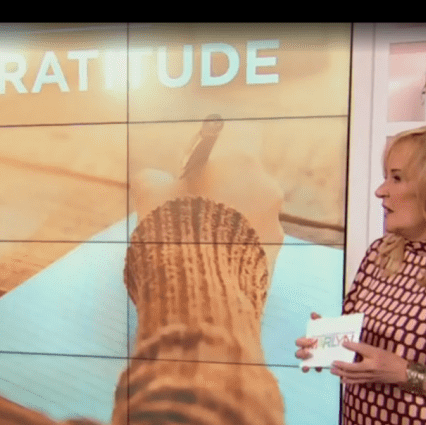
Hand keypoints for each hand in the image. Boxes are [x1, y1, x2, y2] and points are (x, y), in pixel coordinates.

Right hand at [131, 120, 285, 271]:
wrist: (199, 290)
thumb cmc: (173, 233)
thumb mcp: (150, 195)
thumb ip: (155, 177)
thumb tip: (156, 178)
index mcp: (240, 162)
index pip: (243, 134)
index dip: (218, 146)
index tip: (198, 164)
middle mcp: (266, 188)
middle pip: (246, 177)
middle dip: (222, 188)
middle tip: (192, 207)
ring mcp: (275, 223)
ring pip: (252, 210)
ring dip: (230, 219)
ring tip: (199, 240)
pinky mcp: (275, 255)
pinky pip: (255, 240)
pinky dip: (237, 245)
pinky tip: (212, 260)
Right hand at [295, 313, 322, 372]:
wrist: (339, 338)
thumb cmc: (328, 331)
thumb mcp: (324, 324)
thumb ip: (319, 319)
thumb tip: (313, 314)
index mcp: (306, 341)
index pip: (299, 342)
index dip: (303, 342)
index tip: (312, 341)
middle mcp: (307, 349)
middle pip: (298, 354)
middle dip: (301, 354)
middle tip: (309, 353)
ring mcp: (312, 357)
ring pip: (304, 363)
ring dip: (305, 365)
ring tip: (309, 366)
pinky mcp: (319, 362)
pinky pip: (315, 367)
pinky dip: (316, 368)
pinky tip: (320, 368)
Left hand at [329, 340, 406, 385]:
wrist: (402, 372)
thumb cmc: (391, 359)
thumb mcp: (380, 350)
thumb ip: (366, 348)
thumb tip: (352, 345)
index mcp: (375, 355)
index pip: (361, 349)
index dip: (351, 346)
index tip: (343, 343)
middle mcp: (371, 366)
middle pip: (353, 367)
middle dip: (341, 366)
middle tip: (332, 363)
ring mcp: (370, 375)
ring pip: (353, 376)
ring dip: (342, 373)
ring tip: (333, 371)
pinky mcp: (370, 380)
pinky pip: (357, 381)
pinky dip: (349, 380)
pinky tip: (342, 379)